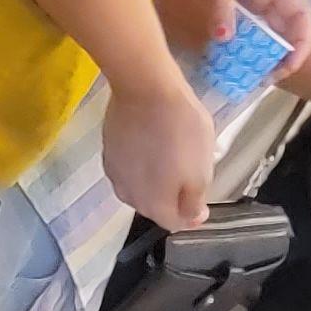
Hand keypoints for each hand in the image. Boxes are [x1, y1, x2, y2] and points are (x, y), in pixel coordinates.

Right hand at [102, 80, 217, 228]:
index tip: (203, 192)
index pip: (175, 222)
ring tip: (169, 157)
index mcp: (155, 206)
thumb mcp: (201, 171)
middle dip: (173, 196)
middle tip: (188, 169)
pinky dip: (141, 166)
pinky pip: (129, 170)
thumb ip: (194, 202)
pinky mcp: (108, 153)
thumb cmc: (180, 130)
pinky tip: (151, 147)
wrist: (145, 88)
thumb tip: (192, 219)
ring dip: (155, 181)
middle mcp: (130, 197)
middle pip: (156, 208)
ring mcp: (115, 175)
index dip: (192, 212)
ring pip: (140, 189)